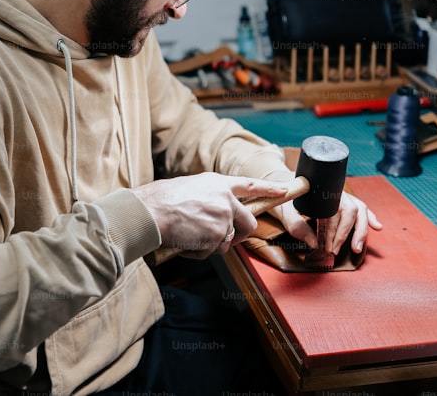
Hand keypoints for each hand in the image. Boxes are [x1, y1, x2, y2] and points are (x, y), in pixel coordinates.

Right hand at [133, 173, 287, 258]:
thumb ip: (210, 197)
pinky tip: (187, 242)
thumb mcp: (191, 187)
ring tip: (191, 235)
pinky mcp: (218, 235)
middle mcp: (225, 199)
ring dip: (212, 244)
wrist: (152, 211)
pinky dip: (200, 252)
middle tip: (224, 237)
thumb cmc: (162, 200)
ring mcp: (224, 218)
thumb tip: (217, 213)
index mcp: (218, 183)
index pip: (250, 185)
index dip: (269, 188)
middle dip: (240, 234)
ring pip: (228, 241)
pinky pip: (214, 251)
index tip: (284, 190)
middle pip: (248, 222)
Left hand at [268, 190, 382, 255]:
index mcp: (322, 192)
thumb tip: (314, 244)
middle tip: (335, 250)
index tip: (327, 247)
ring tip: (358, 247)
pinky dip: (370, 217)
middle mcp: (335, 192)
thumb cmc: (285, 199)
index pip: (334, 212)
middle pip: (351, 210)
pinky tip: (377, 227)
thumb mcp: (285, 213)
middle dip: (346, 233)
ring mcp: (342, 195)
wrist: (285, 186)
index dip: (333, 231)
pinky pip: (361, 207)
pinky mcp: (345, 201)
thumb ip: (298, 228)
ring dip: (361, 229)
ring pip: (360, 208)